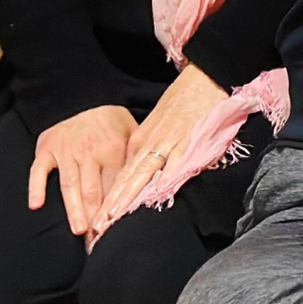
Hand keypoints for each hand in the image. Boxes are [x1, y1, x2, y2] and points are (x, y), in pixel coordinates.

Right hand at [29, 102, 137, 236]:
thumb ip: (138, 155)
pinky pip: (39, 170)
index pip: (117, 184)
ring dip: (74, 208)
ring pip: (70, 185)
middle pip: (93, 189)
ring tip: (79, 230)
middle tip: (99, 239)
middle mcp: (90, 152)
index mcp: (114, 149)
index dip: (117, 207)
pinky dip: (36, 187)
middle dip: (96, 215)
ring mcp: (67, 151)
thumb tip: (151, 180)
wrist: (82, 97)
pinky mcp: (47, 149)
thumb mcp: (131, 131)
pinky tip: (36, 205)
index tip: (119, 228)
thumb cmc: (110, 121)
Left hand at [98, 62, 228, 222]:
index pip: (121, 174)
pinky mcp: (188, 138)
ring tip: (112, 218)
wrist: (206, 75)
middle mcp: (150, 143)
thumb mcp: (160, 124)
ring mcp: (168, 142)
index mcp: (142, 140)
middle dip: (111, 205)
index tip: (99, 219)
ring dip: (127, 197)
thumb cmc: (185, 98)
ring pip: (143, 174)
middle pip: (126, 179)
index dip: (109, 198)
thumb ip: (152, 147)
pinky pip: (174, 162)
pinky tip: (155, 194)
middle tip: (96, 228)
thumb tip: (145, 172)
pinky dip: (164, 178)